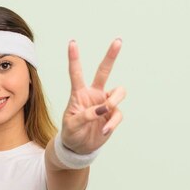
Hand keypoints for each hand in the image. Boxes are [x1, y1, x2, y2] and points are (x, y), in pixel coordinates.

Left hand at [61, 39, 126, 154]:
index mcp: (78, 93)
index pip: (76, 73)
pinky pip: (118, 114)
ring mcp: (105, 104)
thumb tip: (104, 108)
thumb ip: (85, 115)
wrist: (78, 148)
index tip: (72, 42)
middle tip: (118, 41)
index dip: (74, 58)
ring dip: (115, 100)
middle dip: (111, 56)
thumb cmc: (71, 133)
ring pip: (118, 92)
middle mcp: (93, 94)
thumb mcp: (72, 125)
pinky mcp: (112, 115)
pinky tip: (105, 130)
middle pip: (104, 71)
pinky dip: (113, 122)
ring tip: (107, 110)